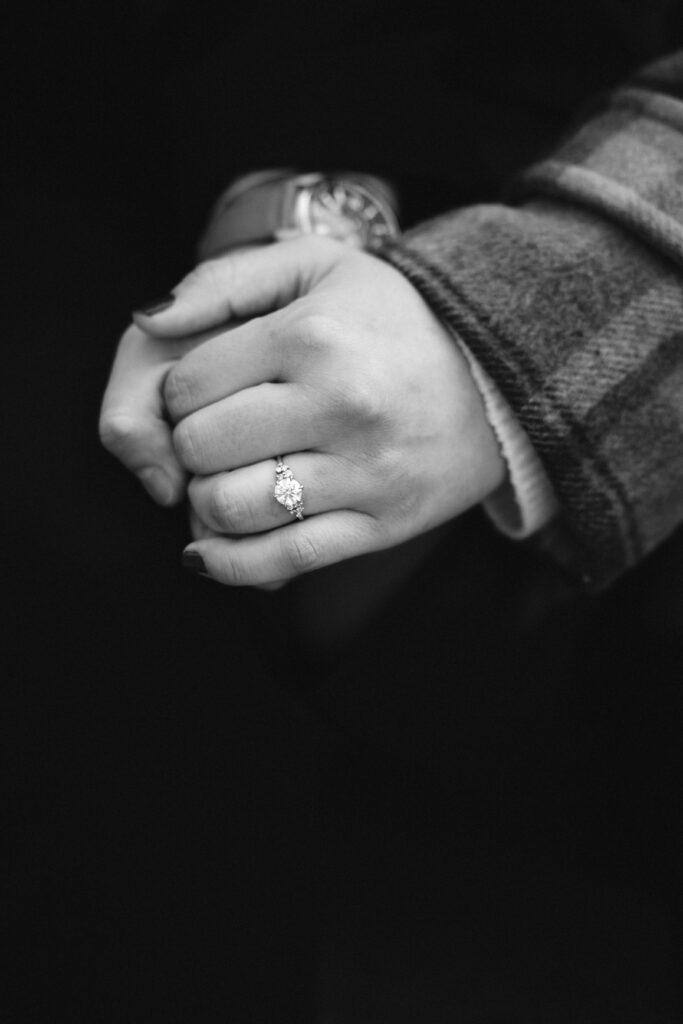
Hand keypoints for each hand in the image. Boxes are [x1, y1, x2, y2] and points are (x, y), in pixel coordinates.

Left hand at [125, 236, 505, 585]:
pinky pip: (282, 560)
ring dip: (207, 502)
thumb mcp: (317, 266)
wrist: (496, 377)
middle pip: (200, 448)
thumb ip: (224, 282)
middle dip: (190, 448)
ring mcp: (363, 471)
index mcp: (312, 336)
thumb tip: (146, 320)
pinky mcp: (380, 524)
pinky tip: (208, 550)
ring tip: (225, 481)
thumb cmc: (393, 319)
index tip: (205, 395)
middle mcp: (339, 404)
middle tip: (215, 439)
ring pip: (231, 508)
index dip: (178, 395)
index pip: (187, 385)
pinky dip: (229, 563)